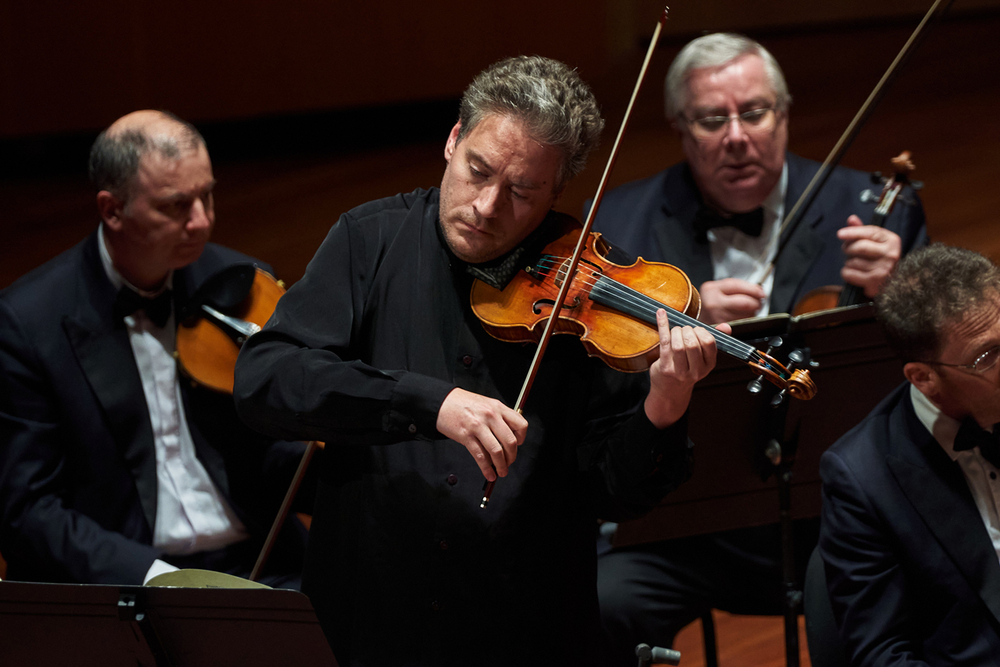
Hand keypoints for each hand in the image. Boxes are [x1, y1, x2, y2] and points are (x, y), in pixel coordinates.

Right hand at [436, 387, 527, 481]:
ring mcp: (478, 426)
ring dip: (501, 466)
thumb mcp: (486, 404)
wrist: (443, 402)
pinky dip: (486, 468)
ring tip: (501, 472)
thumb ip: (499, 417)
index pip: (520, 425)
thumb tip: (510, 438)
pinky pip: (480, 456)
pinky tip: (489, 473)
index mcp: (498, 407)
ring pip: (496, 451)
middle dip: (512, 457)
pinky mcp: (466, 436)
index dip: (522, 439)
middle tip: (509, 463)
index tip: (518, 445)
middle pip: (510, 441)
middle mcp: (490, 416)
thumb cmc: (464, 403)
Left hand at [644, 310, 729, 427]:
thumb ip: (714, 339)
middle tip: (683, 330)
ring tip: (675, 331)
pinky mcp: (665, 368)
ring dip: (676, 331)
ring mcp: (680, 371)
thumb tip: (726, 327)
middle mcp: (696, 370)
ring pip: (678, 345)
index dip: (701, 331)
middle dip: (687, 330)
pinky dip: (662, 325)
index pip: (709, 342)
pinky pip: (664, 342)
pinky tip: (661, 314)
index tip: (696, 329)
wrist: (670, 390)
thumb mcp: (703, 356)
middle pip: (692, 343)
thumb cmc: (687, 366)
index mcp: (709, 365)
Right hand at [698, 278, 765, 323]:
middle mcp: (713, 303)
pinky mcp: (722, 329)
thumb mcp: (718, 289)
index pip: (737, 286)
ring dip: (752, 312)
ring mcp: (717, 317)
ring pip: (745, 314)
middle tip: (758, 303)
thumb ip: (736, 286)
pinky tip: (743, 317)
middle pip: (744, 302)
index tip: (761, 292)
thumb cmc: (710, 303)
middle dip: (756, 303)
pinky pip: (742, 323)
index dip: (753, 289)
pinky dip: (746, 320)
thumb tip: (758, 291)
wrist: (698, 319)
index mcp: (711, 290)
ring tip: (750, 310)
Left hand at [838, 215, 901, 296]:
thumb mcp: (876, 242)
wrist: (891, 283)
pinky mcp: (875, 281)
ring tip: (856, 264)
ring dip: (848, 262)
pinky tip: (853, 273)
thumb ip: (863, 230)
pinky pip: (849, 273)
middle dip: (848, 248)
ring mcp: (884, 268)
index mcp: (892, 240)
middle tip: (847, 251)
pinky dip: (846, 273)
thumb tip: (851, 219)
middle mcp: (890, 254)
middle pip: (859, 246)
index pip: (870, 232)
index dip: (853, 232)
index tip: (840, 234)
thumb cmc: (880, 260)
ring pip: (853, 261)